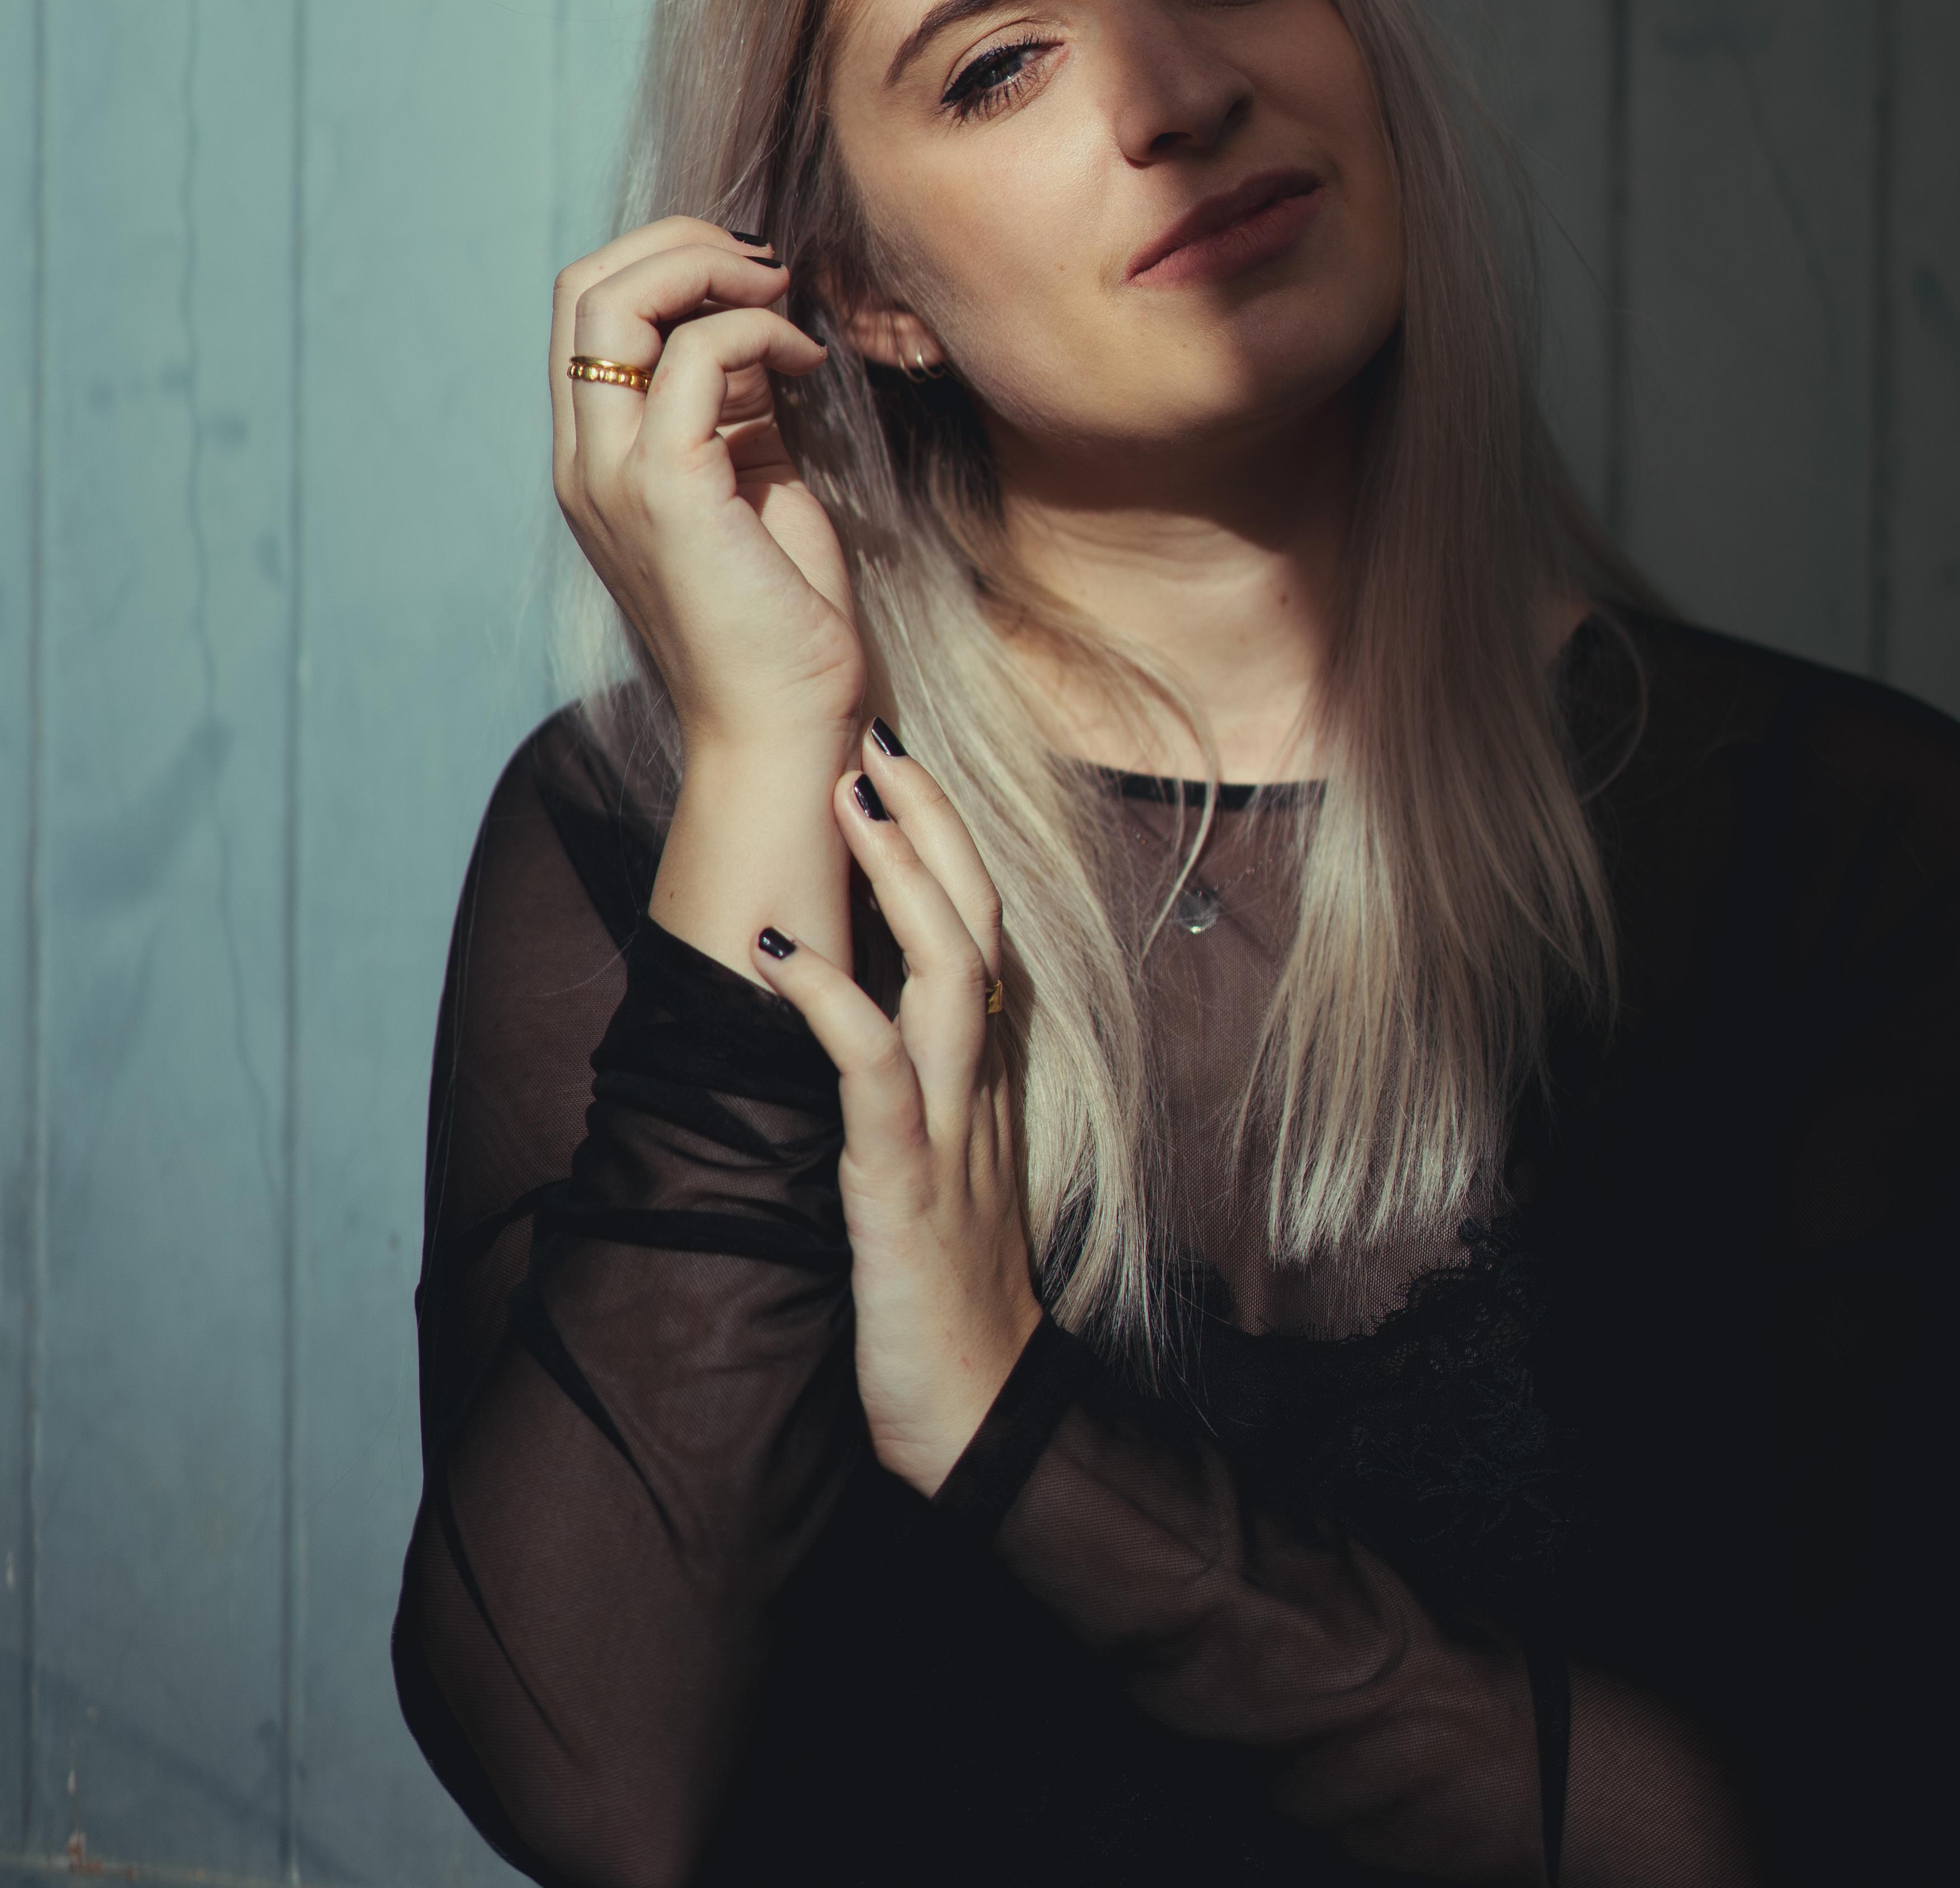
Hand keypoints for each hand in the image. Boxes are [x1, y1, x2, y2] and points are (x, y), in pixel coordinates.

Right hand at [549, 217, 863, 763]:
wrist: (783, 726)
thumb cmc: (779, 614)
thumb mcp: (751, 480)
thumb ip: (734, 405)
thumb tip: (754, 325)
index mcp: (596, 457)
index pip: (586, 310)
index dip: (666, 261)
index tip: (752, 276)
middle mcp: (584, 460)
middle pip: (583, 285)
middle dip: (682, 242)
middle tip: (766, 264)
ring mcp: (613, 475)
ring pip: (614, 301)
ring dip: (712, 269)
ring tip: (781, 295)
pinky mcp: (666, 490)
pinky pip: (693, 356)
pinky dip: (757, 331)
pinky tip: (807, 361)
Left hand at [753, 731, 1043, 1494]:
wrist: (980, 1418)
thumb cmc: (942, 1298)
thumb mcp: (933, 1171)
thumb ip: (914, 1091)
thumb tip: (859, 1020)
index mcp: (983, 1079)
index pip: (978, 930)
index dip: (946, 842)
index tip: (898, 763)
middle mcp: (979, 1086)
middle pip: (974, 920)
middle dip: (930, 822)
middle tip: (876, 734)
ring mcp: (950, 1129)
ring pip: (945, 970)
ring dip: (899, 875)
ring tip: (852, 794)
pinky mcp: (905, 1183)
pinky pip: (875, 1072)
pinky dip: (830, 1003)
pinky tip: (783, 954)